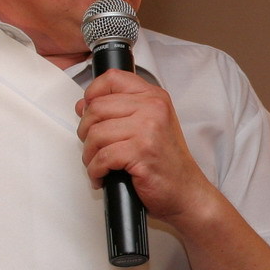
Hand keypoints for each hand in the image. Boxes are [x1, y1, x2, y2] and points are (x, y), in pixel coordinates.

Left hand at [75, 69, 213, 223]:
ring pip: (95, 134)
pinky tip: (102, 176)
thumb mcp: (148, 126)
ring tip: (98, 165)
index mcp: (154, 97)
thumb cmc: (167, 163)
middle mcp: (152, 108)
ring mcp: (148, 129)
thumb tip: (83, 105)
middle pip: (96, 108)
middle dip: (85, 131)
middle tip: (93, 147)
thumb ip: (119, 111)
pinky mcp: (141, 152)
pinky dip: (96, 171)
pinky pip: (102, 157)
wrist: (186, 191)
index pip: (113, 78)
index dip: (93, 93)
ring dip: (89, 155)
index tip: (88, 110)